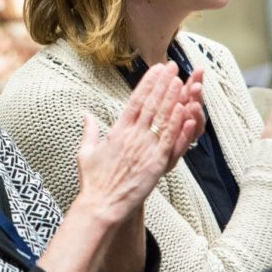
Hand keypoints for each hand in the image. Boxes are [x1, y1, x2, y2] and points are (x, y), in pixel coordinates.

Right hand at [76, 63, 199, 223]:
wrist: (101, 205)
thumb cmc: (93, 181)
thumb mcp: (86, 152)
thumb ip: (90, 130)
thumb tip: (86, 115)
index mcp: (117, 131)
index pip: (134, 101)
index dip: (146, 83)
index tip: (155, 70)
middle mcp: (132, 136)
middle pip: (151, 104)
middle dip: (162, 83)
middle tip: (172, 66)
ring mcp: (145, 149)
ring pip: (162, 118)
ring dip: (172, 98)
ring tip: (180, 80)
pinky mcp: (156, 163)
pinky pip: (170, 140)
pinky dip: (178, 124)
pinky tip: (185, 110)